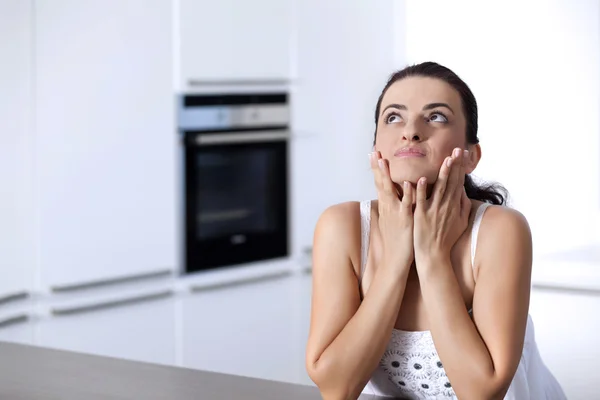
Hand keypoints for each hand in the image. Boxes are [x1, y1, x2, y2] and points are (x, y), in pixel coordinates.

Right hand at [369, 151, 413, 270]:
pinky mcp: (405, 220)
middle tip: (374, 152)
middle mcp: (388, 207)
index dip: (376, 168)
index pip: (379, 183)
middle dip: (377, 167)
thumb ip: (392, 207)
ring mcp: (395, 212)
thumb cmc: (396, 240)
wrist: (395, 259)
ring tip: (384, 161)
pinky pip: (406, 204)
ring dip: (386, 175)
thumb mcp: (391, 220)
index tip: (374, 154)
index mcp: (386, 206)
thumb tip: (392, 198)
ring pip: (390, 190)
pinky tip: (407, 183)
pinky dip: (406, 193)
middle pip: (380, 183)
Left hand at [413, 148, 470, 263]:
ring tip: (446, 159)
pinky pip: (420, 201)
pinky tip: (421, 179)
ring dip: (442, 174)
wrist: (434, 255)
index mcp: (454, 205)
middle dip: (455, 165)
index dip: (461, 167)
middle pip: (451, 182)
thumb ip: (463, 205)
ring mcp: (433, 210)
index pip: (458, 182)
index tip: (463, 153)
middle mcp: (445, 206)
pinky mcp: (421, 216)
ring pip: (439, 188)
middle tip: (457, 150)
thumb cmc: (446, 238)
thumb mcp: (461, 222)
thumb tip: (465, 191)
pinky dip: (421, 190)